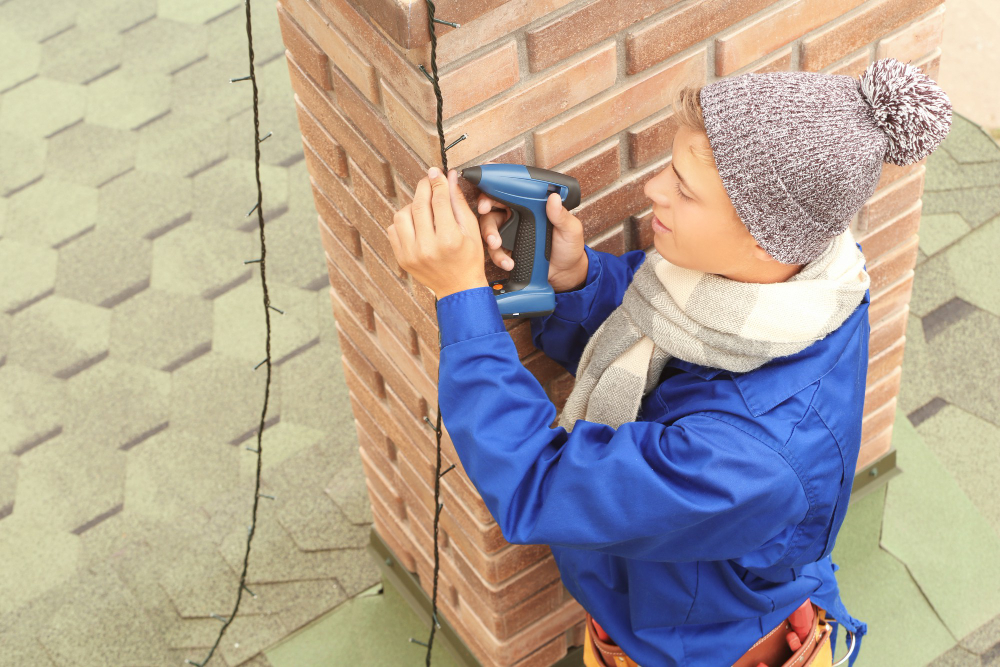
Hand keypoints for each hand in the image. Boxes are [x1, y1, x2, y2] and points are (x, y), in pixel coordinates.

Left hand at [388, 167, 488, 299]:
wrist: (459, 289)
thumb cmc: (469, 260)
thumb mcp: (471, 230)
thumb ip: (458, 202)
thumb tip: (449, 177)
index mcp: (448, 239)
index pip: (439, 200)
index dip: (437, 182)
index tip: (436, 172)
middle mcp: (427, 247)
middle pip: (419, 205)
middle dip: (424, 188)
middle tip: (428, 180)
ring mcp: (411, 254)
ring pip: (402, 215)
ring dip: (412, 205)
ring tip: (423, 206)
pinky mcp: (402, 258)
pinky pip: (394, 230)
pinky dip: (403, 222)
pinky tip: (416, 223)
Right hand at [476, 174, 587, 291]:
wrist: (566, 273)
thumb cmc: (569, 247)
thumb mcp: (570, 229)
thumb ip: (562, 216)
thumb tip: (554, 199)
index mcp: (531, 206)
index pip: (509, 191)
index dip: (494, 188)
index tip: (486, 194)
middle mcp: (517, 217)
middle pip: (492, 209)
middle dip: (485, 211)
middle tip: (485, 214)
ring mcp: (510, 234)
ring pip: (489, 229)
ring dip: (489, 236)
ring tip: (497, 244)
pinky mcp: (507, 251)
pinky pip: (495, 252)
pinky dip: (499, 257)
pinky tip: (508, 262)